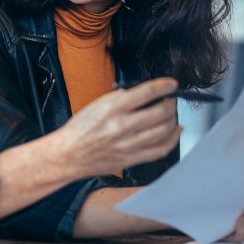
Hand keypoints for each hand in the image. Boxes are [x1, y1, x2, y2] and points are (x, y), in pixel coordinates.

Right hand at [53, 78, 181, 177]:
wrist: (68, 155)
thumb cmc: (80, 129)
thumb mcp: (98, 104)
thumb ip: (121, 98)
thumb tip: (142, 94)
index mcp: (113, 108)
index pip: (147, 92)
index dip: (164, 86)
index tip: (171, 84)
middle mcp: (122, 126)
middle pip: (160, 112)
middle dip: (171, 104)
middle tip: (171, 100)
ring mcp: (128, 144)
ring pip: (163, 131)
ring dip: (172, 120)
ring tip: (172, 115)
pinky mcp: (131, 159)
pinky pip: (159, 150)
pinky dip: (172, 140)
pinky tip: (175, 132)